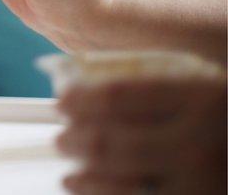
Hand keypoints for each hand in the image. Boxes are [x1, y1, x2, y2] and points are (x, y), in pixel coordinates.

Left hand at [56, 77, 226, 193]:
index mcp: (208, 99)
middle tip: (64, 139)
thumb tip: (108, 92)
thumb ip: (178, 91)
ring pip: (113, 181)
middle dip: (74, 140)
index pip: (119, 95)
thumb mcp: (221, 94)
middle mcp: (201, 143)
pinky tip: (89, 192)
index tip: (65, 101)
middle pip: (108, 140)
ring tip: (72, 173)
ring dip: (82, 177)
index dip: (81, 99)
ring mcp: (201, 183)